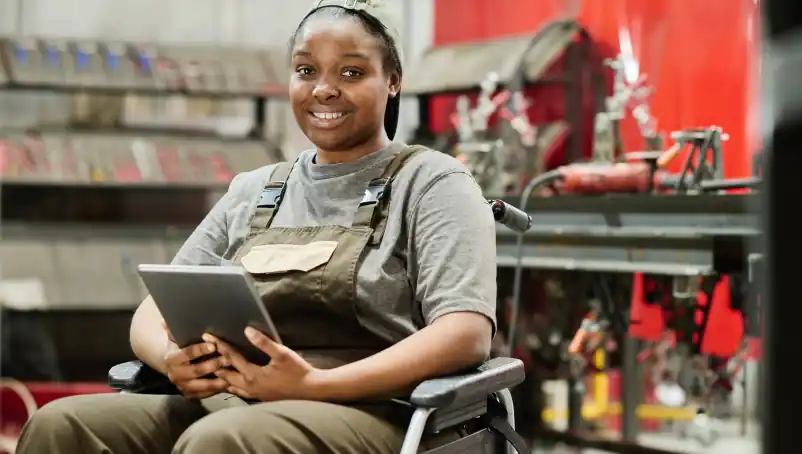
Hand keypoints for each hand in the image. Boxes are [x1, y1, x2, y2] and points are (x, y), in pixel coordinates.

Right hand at [162, 321, 228, 399]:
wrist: (173, 368)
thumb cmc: (179, 349)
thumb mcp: (175, 340)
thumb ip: (173, 331)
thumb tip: (164, 322)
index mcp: (171, 360)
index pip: (186, 354)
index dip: (200, 350)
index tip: (213, 345)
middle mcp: (175, 375)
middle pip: (196, 370)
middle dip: (213, 365)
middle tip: (228, 359)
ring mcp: (183, 387)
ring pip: (202, 385)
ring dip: (218, 380)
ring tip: (232, 374)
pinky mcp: (191, 396)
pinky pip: (206, 394)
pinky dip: (218, 390)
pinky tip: (230, 384)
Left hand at [204, 328, 320, 401]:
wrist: (310, 391)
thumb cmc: (297, 372)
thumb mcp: (282, 354)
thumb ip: (264, 343)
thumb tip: (248, 330)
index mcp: (253, 374)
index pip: (231, 357)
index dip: (220, 345)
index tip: (208, 336)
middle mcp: (250, 386)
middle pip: (226, 374)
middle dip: (215, 362)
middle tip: (206, 353)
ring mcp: (254, 393)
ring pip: (231, 385)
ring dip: (222, 376)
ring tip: (213, 369)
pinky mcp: (260, 397)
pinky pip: (240, 391)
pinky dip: (232, 385)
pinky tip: (233, 382)